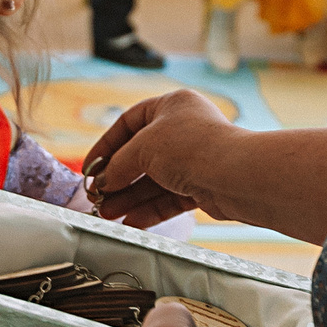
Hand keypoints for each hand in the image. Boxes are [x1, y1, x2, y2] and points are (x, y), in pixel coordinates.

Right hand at [83, 88, 244, 227]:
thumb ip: (117, 165)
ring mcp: (194, 159)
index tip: (90, 168)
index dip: (106, 146)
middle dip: (117, 179)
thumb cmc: (193, 148)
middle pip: (140, 156)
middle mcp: (185, 129)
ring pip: (154, 180)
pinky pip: (169, 198)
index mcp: (172, 105)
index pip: (128, 123)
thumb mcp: (142, 149)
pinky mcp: (203, 185)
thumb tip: (102, 182)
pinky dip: (149, 210)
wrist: (236, 176)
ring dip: (129, 198)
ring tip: (107, 214)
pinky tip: (130, 221)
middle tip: (97, 197)